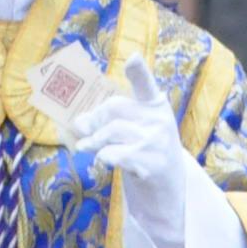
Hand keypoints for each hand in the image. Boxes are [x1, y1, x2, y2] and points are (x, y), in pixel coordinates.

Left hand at [70, 58, 194, 195]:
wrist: (168, 189)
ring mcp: (157, 141)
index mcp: (156, 105)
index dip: (138, 70)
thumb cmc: (145, 154)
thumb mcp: (132, 131)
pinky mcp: (152, 163)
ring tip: (88, 148)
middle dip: (94, 119)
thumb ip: (108, 121)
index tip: (133, 58)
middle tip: (84, 132)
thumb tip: (78, 122)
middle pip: (115, 107)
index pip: (146, 84)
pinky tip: (105, 161)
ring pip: (112, 131)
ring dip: (93, 141)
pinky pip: (114, 153)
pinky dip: (102, 157)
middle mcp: (159, 119)